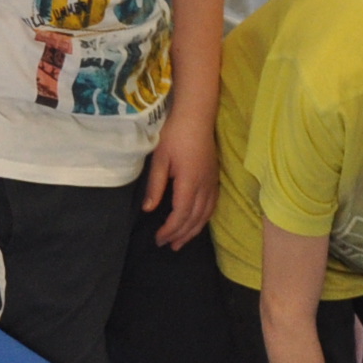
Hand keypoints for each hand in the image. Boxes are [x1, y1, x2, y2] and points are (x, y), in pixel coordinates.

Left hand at [142, 120, 217, 247]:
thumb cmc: (175, 134)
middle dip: (180, 235)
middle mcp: (204, 186)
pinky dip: (204, 219)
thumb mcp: (159, 159)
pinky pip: (212, 205)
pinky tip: (197, 223)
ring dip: (193, 231)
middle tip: (167, 246)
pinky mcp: (214, 178)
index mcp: (189, 182)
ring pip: (205, 214)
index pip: (181, 214)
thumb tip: (148, 210)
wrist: (196, 115)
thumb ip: (155, 185)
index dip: (170, 230)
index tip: (158, 239)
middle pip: (194, 218)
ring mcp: (212, 182)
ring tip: (181, 242)